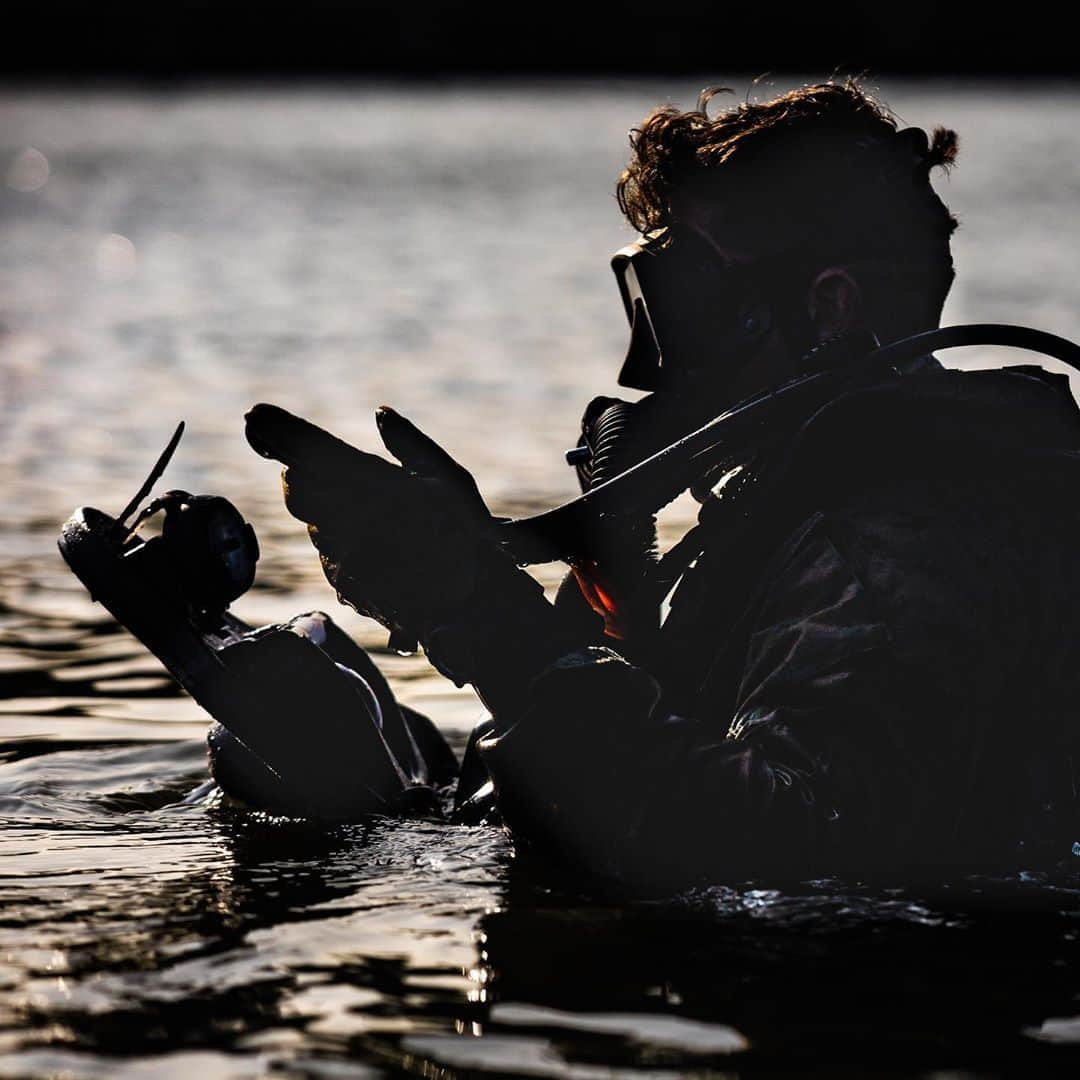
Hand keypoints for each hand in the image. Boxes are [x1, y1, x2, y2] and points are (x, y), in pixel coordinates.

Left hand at [245, 403, 499, 648]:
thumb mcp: (451, 480)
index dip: (277, 432)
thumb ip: (411, 444)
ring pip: (314, 522)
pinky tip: (380, 551)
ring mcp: (342, 556)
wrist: (472, 611)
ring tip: (378, 523)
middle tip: (314, 467)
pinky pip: (329, 554)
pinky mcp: (342, 583)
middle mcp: (349, 521)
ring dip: (329, 513)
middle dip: (303, 475)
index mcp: (374, 485)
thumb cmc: (468, 539)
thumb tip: (380, 414)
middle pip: (298, 488)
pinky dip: (345, 545)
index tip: (255, 417)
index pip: (309, 451)